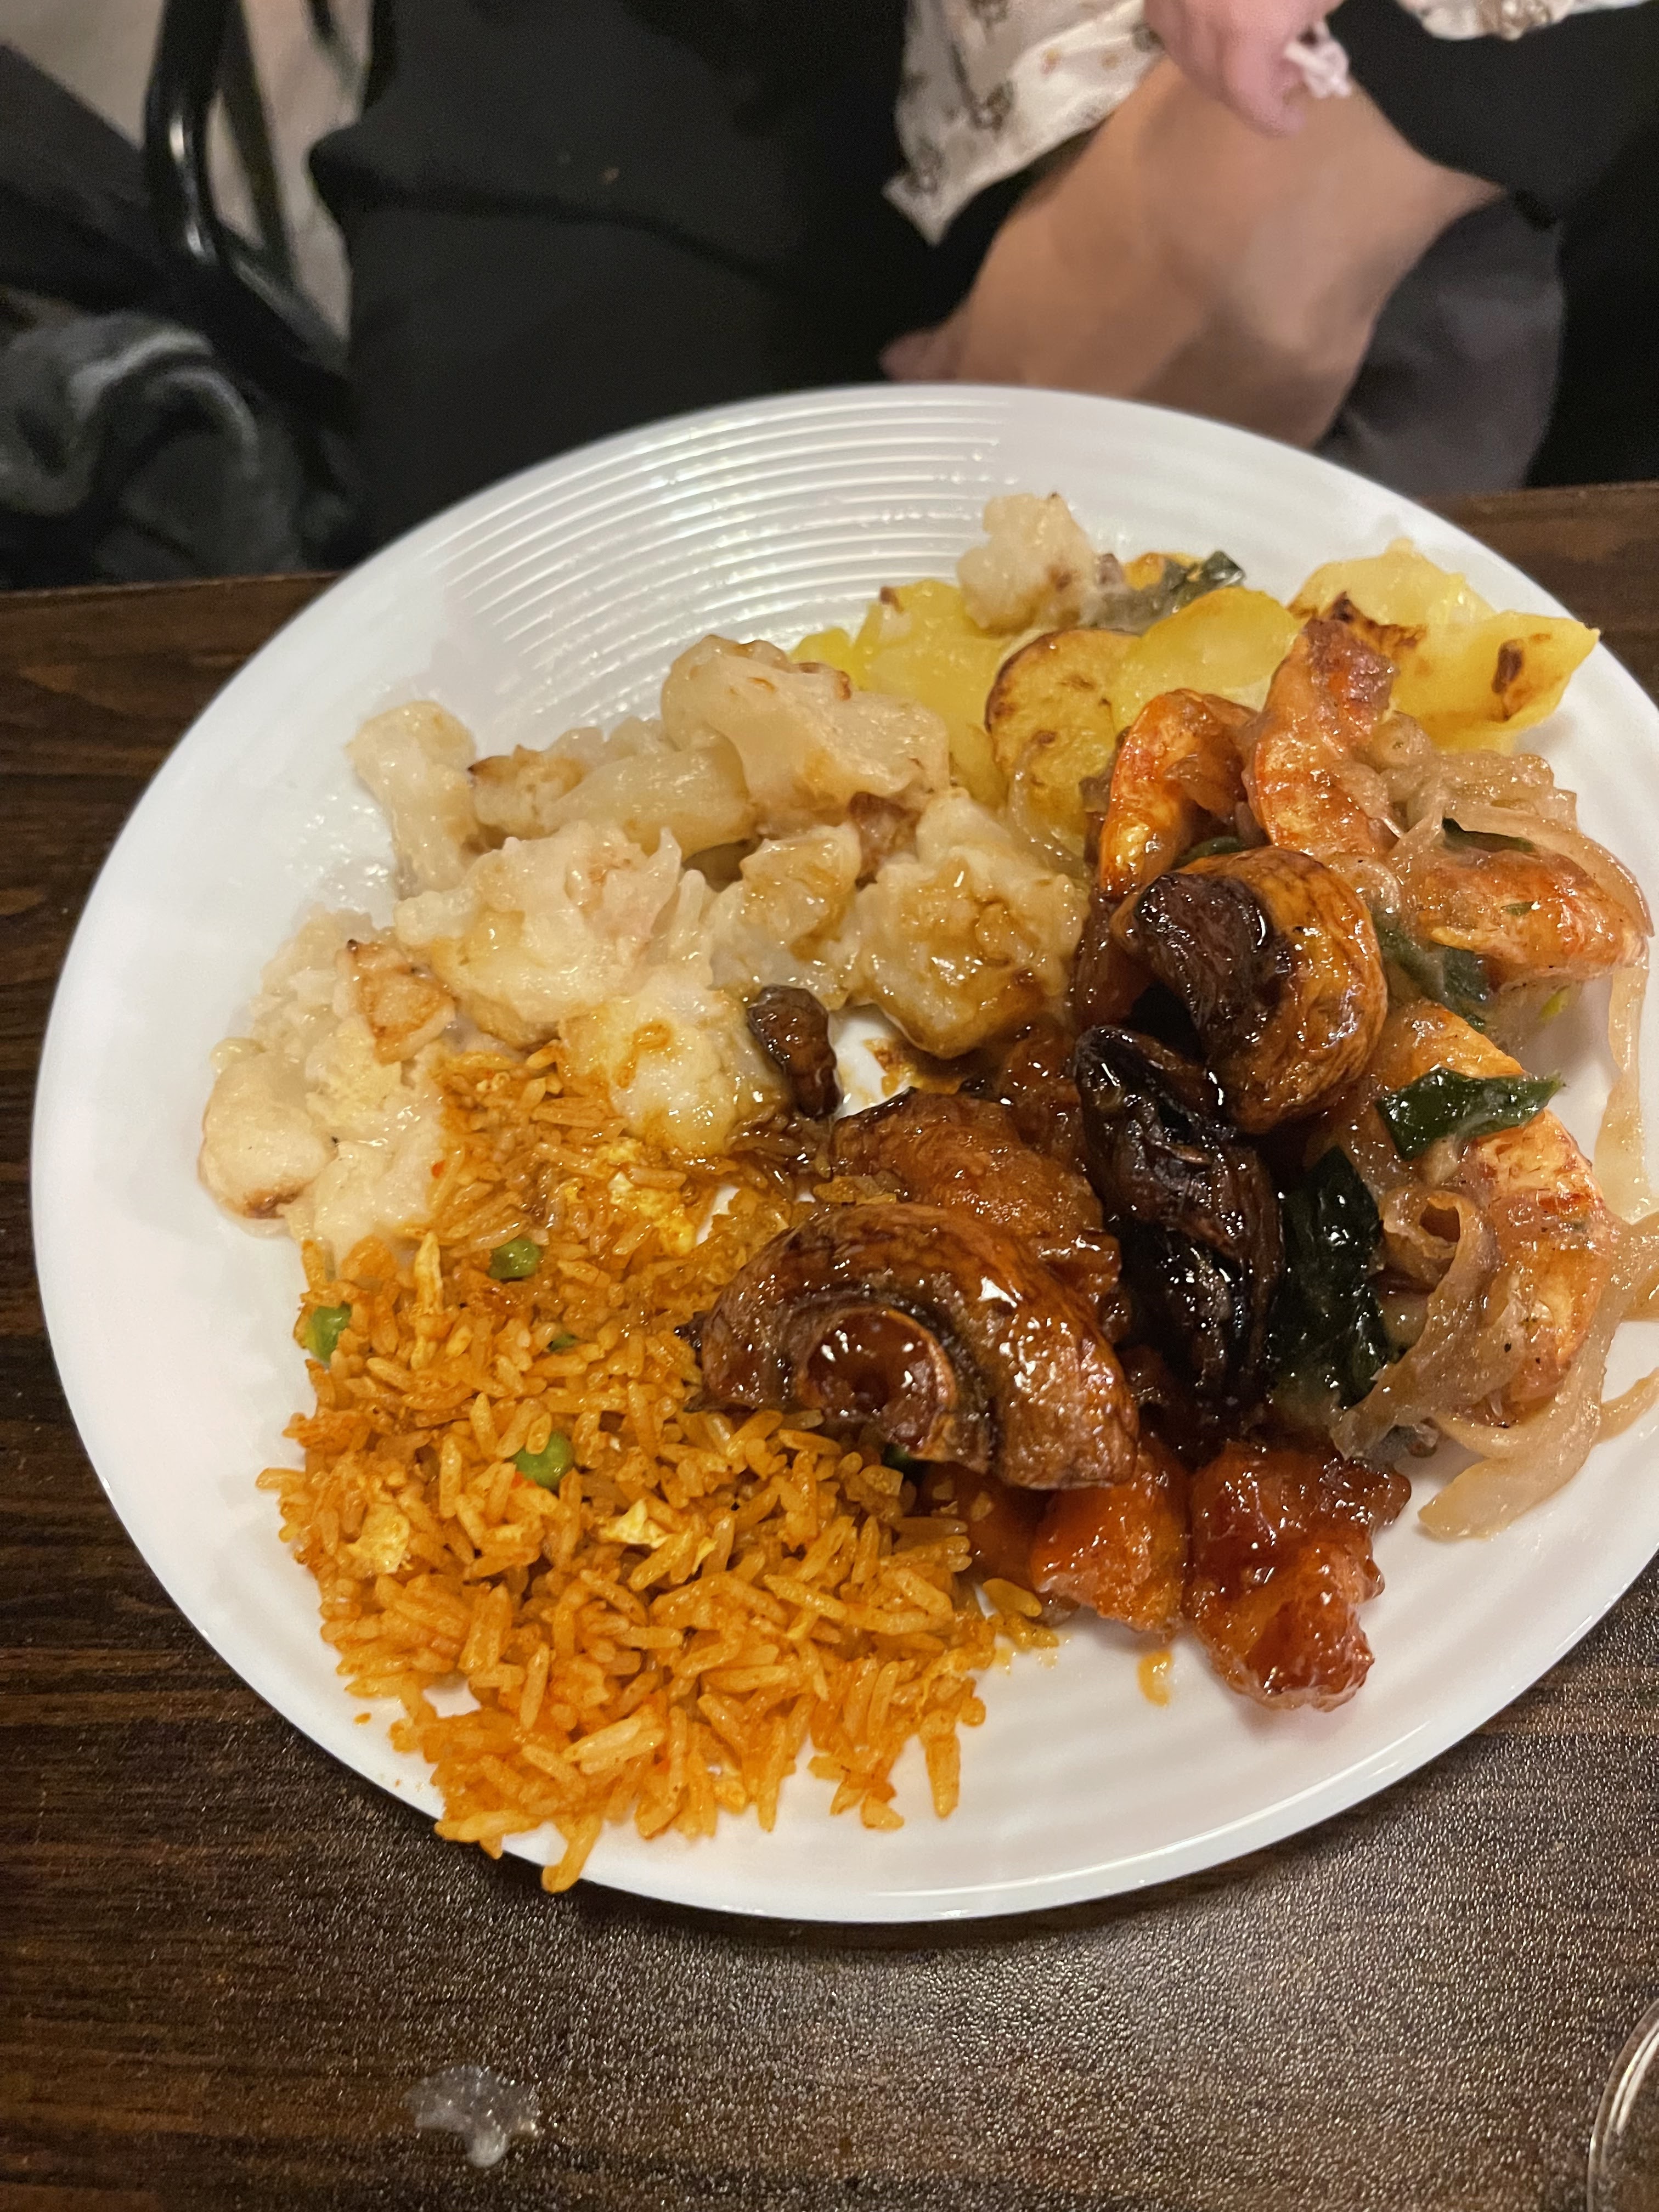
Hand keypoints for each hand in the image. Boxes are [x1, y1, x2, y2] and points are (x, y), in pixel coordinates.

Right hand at [1142, 0, 1328, 134]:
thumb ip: (1311, 19)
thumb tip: (1298, 47)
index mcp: (1247, 31)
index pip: (1253, 102)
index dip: (1273, 119)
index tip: (1292, 121)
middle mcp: (1201, 30)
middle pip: (1222, 86)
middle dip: (1255, 87)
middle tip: (1286, 67)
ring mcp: (1172, 11)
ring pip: (1193, 63)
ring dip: (1224, 64)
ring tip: (1253, 38)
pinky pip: (1172, 30)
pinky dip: (1196, 34)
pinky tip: (1217, 16)